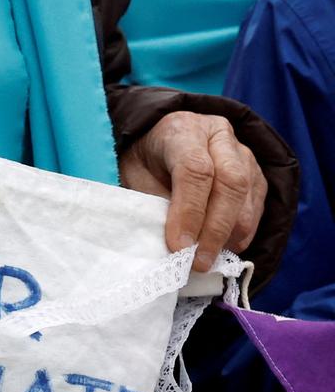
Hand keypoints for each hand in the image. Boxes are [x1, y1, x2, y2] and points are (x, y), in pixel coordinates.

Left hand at [119, 111, 267, 271]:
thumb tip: (175, 246)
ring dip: (231, 232)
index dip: (188, 212)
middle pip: (230, 181)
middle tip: (199, 261)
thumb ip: (154, 205)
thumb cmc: (144, 165)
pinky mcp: (256, 171)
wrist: (160, 144)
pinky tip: (226, 247)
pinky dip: (243, 229)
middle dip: (215, 228)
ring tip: (210, 259)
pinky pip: (257, 201)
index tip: (179, 246)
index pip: (195, 169)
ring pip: (247, 192)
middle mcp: (218, 135)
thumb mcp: (134, 180)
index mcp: (183, 130)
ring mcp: (242, 151)